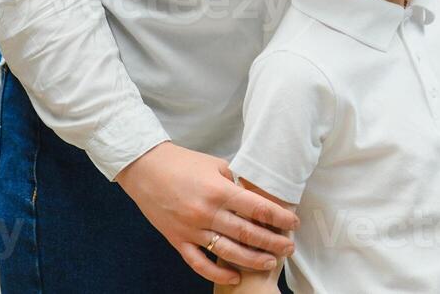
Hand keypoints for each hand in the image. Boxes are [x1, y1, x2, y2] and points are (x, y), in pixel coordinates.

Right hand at [115, 141, 298, 285]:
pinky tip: (234, 276)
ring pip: (227, 251)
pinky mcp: (177, 240)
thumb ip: (236, 182)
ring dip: (251, 259)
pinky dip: (217, 272)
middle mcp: (206, 213)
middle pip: (247, 233)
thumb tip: (256, 195)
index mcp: (219, 191)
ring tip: (270, 262)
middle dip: (272, 242)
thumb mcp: (216, 165)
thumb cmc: (183, 163)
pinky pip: (199, 263)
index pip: (257, 208)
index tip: (294, 222)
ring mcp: (191, 229)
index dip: (279, 217)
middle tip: (289, 247)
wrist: (146, 170)